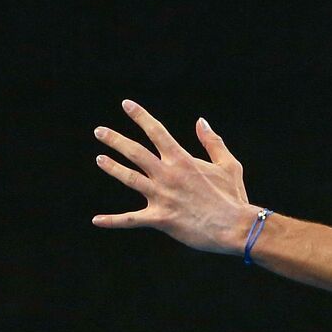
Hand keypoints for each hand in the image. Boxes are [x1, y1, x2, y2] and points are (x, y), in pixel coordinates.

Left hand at [92, 99, 255, 253]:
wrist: (234, 227)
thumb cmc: (233, 197)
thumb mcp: (228, 165)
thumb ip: (213, 142)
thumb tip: (201, 121)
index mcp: (183, 160)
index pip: (157, 132)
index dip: (140, 116)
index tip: (126, 104)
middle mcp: (168, 175)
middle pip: (135, 152)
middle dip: (115, 140)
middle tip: (99, 131)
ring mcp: (162, 196)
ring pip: (130, 178)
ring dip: (113, 168)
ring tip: (99, 159)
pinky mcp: (160, 218)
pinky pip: (131, 219)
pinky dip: (113, 221)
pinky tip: (97, 220)